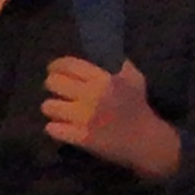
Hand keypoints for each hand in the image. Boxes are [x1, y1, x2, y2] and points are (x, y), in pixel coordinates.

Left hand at [42, 55, 182, 180]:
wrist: (146, 142)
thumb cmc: (139, 108)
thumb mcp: (134, 79)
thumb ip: (119, 64)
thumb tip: (104, 52)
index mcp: (102, 79)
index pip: (67, 65)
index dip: (56, 66)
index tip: (53, 69)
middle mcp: (90, 96)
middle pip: (52, 83)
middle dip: (52, 85)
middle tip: (57, 90)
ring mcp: (83, 118)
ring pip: (49, 106)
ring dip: (52, 108)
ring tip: (58, 110)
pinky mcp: (80, 138)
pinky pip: (53, 129)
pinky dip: (55, 128)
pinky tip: (61, 127)